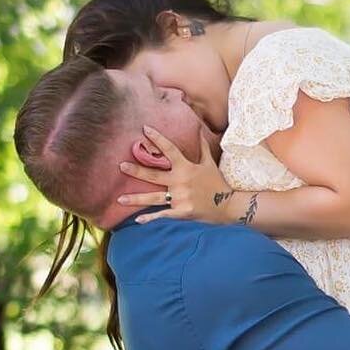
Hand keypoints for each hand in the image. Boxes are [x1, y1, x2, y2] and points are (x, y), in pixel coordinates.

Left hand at [116, 124, 233, 222]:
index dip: (157, 139)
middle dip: (137, 170)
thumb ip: (202, 147)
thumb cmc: (217, 183)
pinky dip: (151, 218)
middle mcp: (181, 182)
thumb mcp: (210, 163)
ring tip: (120, 199)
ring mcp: (181, 198)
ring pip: (154, 198)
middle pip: (154, 175)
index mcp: (186, 168)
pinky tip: (138, 220)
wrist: (229, 206)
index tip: (144, 129)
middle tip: (121, 166)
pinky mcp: (183, 212)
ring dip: (136, 199)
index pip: (169, 150)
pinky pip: (163, 215)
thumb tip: (199, 129)